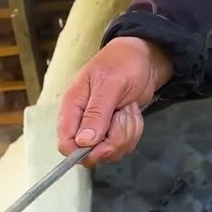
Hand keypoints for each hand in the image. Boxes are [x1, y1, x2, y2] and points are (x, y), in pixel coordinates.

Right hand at [57, 36, 172, 166]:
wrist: (145, 57)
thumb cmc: (123, 62)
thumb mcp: (109, 84)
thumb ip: (96, 113)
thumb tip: (83, 142)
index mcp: (72, 107)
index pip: (66, 143)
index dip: (82, 151)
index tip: (103, 141)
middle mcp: (82, 121)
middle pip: (90, 154)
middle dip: (113, 141)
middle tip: (122, 117)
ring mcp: (99, 128)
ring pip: (110, 152)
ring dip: (126, 134)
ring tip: (127, 109)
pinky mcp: (115, 130)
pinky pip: (123, 146)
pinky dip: (133, 132)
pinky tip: (131, 112)